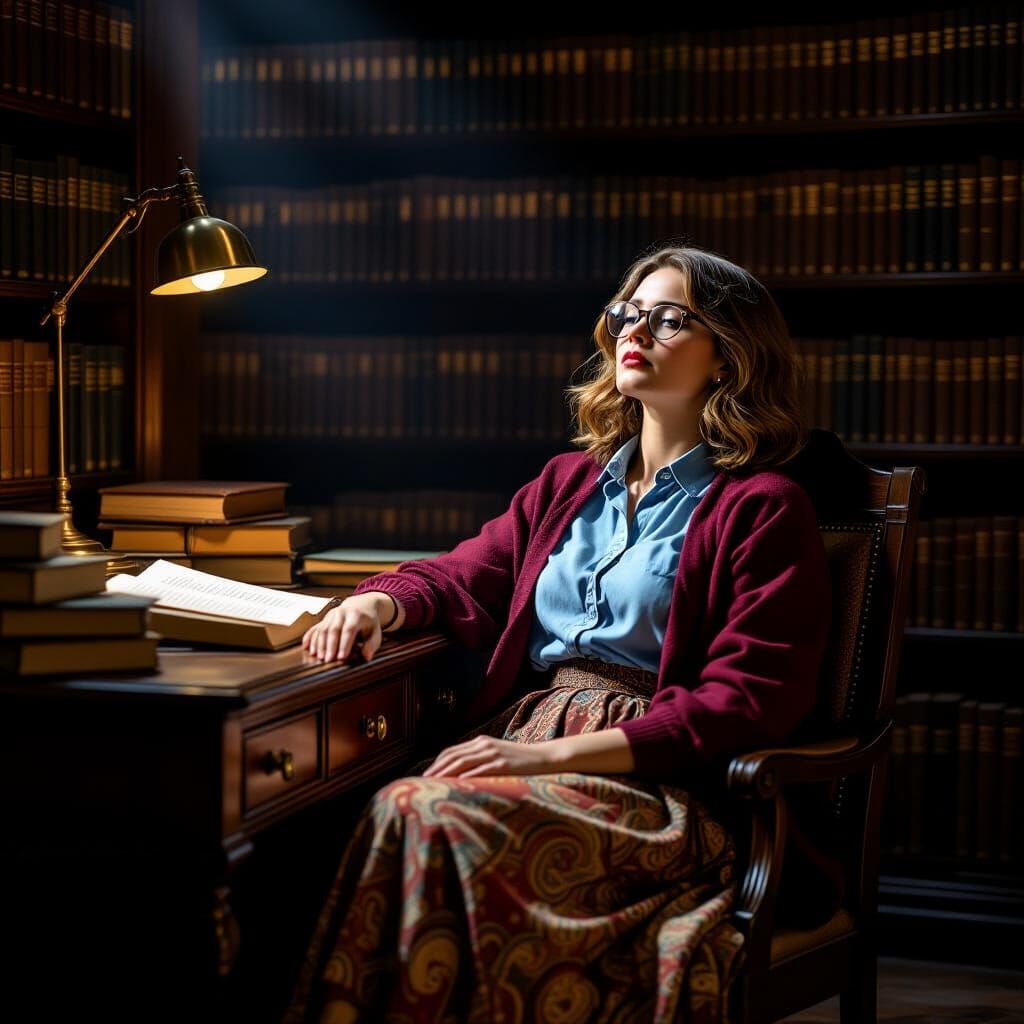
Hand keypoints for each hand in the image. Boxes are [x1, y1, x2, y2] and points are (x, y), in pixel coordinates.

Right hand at [302, 593, 392, 662]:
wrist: (361, 604)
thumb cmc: (369, 622)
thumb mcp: (375, 632)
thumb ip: (372, 644)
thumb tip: (367, 657)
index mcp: (356, 615)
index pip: (349, 630)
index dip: (344, 644)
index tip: (341, 657)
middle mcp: (342, 613)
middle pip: (334, 629)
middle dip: (330, 645)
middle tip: (328, 660)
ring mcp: (332, 614)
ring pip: (323, 628)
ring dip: (319, 643)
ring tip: (319, 657)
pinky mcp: (325, 618)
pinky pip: (315, 627)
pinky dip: (310, 637)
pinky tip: (306, 647)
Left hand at [422, 735, 558, 777]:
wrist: (544, 757)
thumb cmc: (520, 761)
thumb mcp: (497, 756)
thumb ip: (481, 760)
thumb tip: (461, 774)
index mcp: (481, 742)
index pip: (452, 751)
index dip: (437, 762)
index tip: (426, 774)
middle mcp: (484, 745)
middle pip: (453, 755)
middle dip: (436, 768)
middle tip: (422, 781)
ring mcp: (493, 753)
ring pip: (463, 762)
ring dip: (446, 773)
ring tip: (433, 784)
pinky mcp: (503, 764)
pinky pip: (481, 770)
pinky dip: (467, 777)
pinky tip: (457, 784)